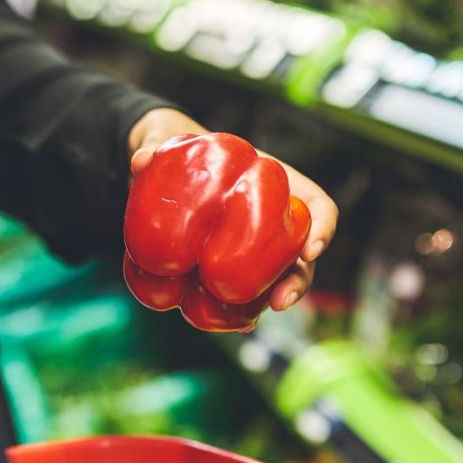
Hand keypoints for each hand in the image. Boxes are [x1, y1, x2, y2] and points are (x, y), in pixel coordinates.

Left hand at [128, 108, 337, 310]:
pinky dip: (238, 311)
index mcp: (273, 183)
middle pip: (299, 253)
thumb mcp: (164, 137)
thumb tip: (141, 160)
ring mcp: (250, 245)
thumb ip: (154, 144)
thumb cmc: (176, 147)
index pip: (316, 205)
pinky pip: (240, 291)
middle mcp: (269, 218)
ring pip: (274, 277)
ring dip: (268, 301)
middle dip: (297, 280)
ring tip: (250, 321)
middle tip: (281, 300)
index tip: (310, 249)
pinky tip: (231, 324)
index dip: (321, 227)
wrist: (157, 168)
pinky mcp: (223, 265)